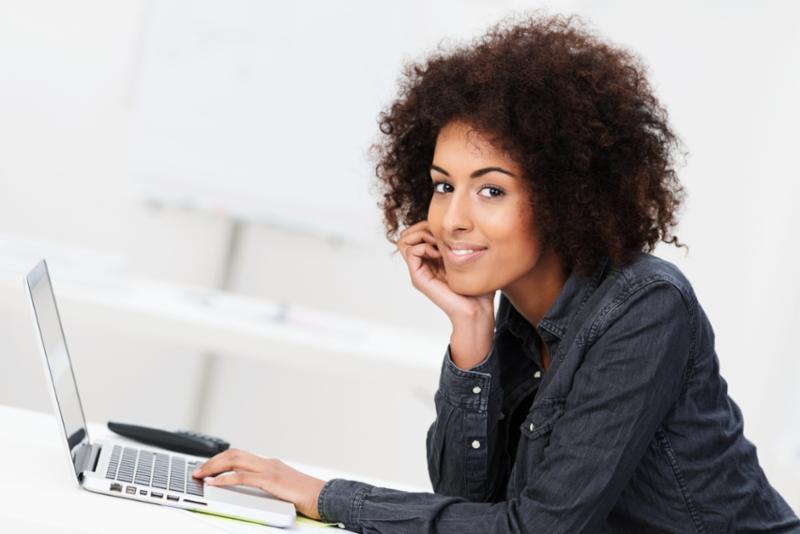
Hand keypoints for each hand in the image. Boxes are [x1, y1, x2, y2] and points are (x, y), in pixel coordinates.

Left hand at [192, 448, 326, 519]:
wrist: (324, 497)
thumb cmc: (307, 497)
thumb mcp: (283, 489)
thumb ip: (268, 486)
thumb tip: (250, 491)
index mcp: (271, 464)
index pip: (241, 456)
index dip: (221, 459)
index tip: (207, 467)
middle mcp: (268, 463)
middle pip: (234, 453)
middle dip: (213, 460)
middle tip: (198, 470)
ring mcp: (270, 469)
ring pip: (235, 460)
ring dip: (214, 466)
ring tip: (200, 474)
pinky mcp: (271, 480)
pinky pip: (242, 476)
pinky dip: (225, 478)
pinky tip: (214, 483)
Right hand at [395, 220, 494, 322]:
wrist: (477, 310)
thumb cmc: (478, 287)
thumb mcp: (470, 258)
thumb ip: (460, 243)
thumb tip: (460, 226)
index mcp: (433, 259)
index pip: (417, 232)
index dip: (428, 224)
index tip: (446, 230)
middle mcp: (423, 264)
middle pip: (407, 234)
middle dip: (422, 226)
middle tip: (439, 235)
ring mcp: (419, 271)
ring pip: (404, 240)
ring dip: (420, 234)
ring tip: (437, 242)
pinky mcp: (419, 278)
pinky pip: (409, 252)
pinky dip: (422, 246)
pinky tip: (438, 253)